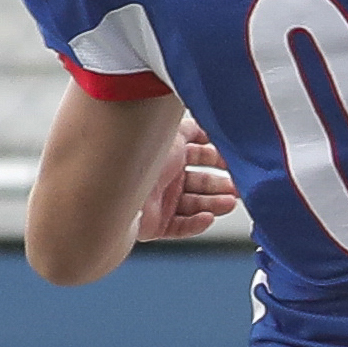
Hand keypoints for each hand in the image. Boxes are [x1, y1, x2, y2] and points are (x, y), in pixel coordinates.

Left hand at [137, 116, 238, 242]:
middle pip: (200, 181)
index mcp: (166, 152)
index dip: (217, 158)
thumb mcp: (172, 133)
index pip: (197, 153)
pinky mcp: (154, 225)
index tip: (236, 161)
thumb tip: (212, 119)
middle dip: (221, 184)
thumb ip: (194, 127)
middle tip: (240, 187)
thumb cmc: (135, 155)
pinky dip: (196, 224)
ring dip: (215, 204)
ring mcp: (159, 201)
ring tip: (230, 203)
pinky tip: (208, 217)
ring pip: (194, 205)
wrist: (108, 189)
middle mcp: (163, 176)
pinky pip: (180, 227)